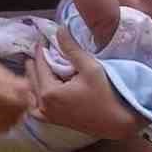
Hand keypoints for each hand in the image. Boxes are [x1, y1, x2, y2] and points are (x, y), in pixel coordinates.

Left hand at [26, 26, 143, 139]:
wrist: (118, 122)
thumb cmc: (106, 94)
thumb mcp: (89, 67)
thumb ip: (71, 48)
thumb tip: (59, 30)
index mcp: (49, 93)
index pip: (40, 65)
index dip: (41, 50)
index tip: (42, 38)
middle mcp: (44, 106)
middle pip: (33, 79)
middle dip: (35, 63)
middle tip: (40, 48)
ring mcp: (48, 116)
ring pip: (33, 93)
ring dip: (34, 78)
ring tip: (39, 65)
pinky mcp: (55, 121)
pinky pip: (37, 107)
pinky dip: (35, 96)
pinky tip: (40, 88)